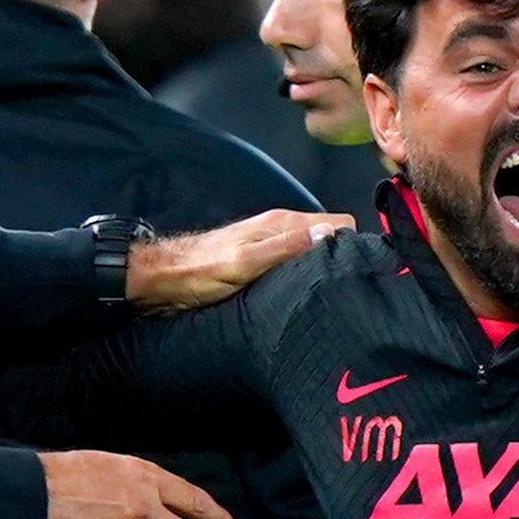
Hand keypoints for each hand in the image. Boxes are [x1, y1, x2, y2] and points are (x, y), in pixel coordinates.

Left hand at [125, 210, 348, 312]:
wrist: (161, 279)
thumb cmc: (199, 274)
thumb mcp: (244, 264)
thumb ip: (286, 247)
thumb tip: (330, 233)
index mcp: (282, 223)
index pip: (339, 223)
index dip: (352, 244)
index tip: (356, 270)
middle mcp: (280, 229)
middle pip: (329, 237)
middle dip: (342, 258)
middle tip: (345, 289)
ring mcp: (270, 244)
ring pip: (314, 251)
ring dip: (322, 269)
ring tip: (328, 296)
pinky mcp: (261, 259)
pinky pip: (296, 262)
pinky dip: (304, 276)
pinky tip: (303, 295)